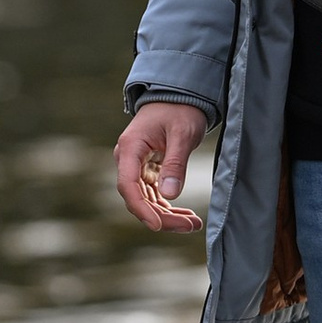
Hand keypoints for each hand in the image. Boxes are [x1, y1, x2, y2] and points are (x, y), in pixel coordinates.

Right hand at [113, 101, 207, 233]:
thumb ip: (175, 163)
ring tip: (193, 224)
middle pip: (138, 198)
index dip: (141, 208)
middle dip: (162, 216)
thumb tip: (170, 195)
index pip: (128, 185)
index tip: (157, 225)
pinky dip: (168, 207)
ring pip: (146, 200)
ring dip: (167, 215)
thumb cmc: (180, 110)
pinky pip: (153, 195)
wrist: (180, 96)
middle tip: (191, 226)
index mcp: (130, 148)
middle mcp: (128, 159)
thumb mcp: (182, 134)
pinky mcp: (147, 171)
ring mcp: (136, 166)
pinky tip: (186, 216)